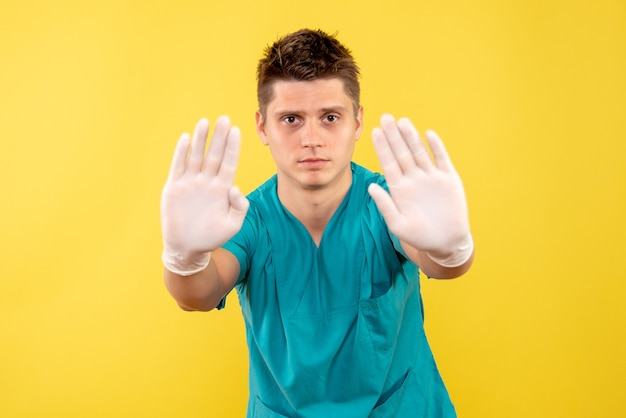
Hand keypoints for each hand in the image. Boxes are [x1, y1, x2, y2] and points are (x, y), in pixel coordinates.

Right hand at [160, 116, 248, 273]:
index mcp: (223, 189)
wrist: (188, 248)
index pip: (229, 163)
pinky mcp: (174, 187)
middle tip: (224, 118)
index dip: (232, 147)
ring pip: (197, 156)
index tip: (236, 130)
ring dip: (201, 139)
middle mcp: (207, 182)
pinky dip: (182, 152)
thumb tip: (236, 188)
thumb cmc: (212, 237)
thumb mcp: (232, 225)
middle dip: (219, 137)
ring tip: (205, 122)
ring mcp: (191, 183)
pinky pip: (178, 166)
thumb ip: (239, 207)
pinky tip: (186, 139)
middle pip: (214, 155)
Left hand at [368, 114, 470, 257]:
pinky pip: (441, 159)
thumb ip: (385, 206)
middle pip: (402, 153)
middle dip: (394, 136)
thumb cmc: (419, 236)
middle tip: (385, 117)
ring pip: (419, 153)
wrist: (446, 242)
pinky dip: (436, 147)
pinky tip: (428, 134)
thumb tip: (370, 187)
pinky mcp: (449, 179)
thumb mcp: (398, 225)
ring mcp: (431, 177)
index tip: (375, 132)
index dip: (382, 148)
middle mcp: (414, 179)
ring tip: (403, 121)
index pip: (388, 163)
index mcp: (399, 188)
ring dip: (411, 137)